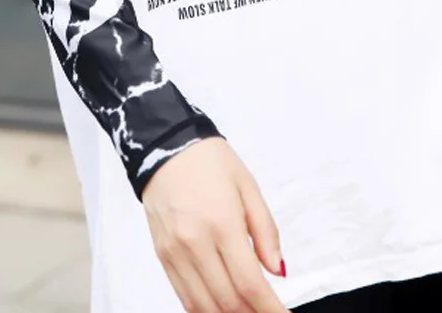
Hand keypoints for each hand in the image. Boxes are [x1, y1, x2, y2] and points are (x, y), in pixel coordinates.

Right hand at [142, 138, 287, 312]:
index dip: (270, 309)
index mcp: (221, 222)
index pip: (250, 283)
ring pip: (203, 306)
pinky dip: (205, 310)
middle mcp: (194, 242)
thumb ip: (265, 231)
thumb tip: (279, 270)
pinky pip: (184, 297)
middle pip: (228, 301)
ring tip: (250, 311)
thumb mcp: (248, 187)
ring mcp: (175, 252)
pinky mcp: (162, 256)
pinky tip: (223, 307)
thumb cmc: (209, 161)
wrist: (166, 146)